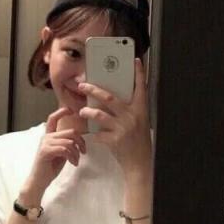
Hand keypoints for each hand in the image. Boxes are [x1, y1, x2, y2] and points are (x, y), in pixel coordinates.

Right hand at [23, 107, 86, 196]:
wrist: (39, 181)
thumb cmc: (50, 167)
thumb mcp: (61, 152)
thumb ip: (67, 143)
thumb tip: (78, 140)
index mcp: (49, 136)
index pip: (53, 118)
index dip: (62, 112)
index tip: (71, 110)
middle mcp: (46, 137)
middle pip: (70, 132)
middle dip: (81, 142)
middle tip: (83, 152)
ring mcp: (45, 143)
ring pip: (69, 141)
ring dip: (76, 153)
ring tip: (76, 161)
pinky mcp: (45, 151)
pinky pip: (65, 149)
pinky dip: (72, 157)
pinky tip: (73, 163)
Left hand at [78, 58, 151, 180]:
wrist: (139, 163)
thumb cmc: (139, 141)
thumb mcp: (139, 122)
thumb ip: (129, 110)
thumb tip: (111, 99)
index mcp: (141, 110)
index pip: (141, 87)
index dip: (139, 73)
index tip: (135, 60)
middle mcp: (132, 116)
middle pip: (109, 97)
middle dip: (93, 89)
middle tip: (82, 85)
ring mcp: (123, 128)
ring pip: (99, 114)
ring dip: (87, 112)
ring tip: (82, 111)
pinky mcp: (114, 140)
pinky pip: (98, 133)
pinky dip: (92, 134)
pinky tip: (90, 136)